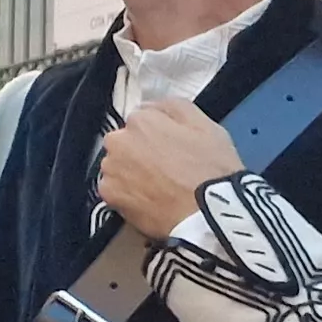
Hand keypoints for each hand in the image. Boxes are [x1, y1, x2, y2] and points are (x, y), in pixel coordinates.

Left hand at [99, 100, 243, 238]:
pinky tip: (150, 201)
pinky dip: (129, 195)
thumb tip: (153, 106)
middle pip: (126, 143)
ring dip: (133, 173)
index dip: (162, 136)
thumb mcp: (208, 126)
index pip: (144, 121)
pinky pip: (116, 190)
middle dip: (141, 153)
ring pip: (119, 166)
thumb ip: (176, 107)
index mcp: (142, 120)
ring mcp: (111, 169)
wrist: (209, 215)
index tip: (174, 150)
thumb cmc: (212, 171)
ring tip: (159, 189)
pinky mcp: (109, 196)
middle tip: (167, 171)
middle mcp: (119, 140)